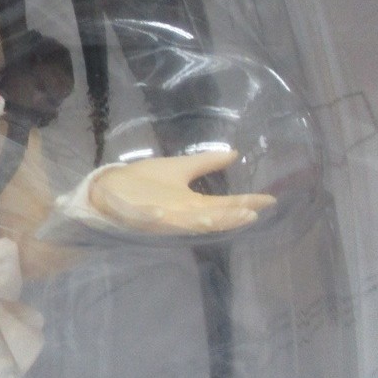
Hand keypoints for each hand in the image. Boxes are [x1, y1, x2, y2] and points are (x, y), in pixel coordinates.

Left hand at [71, 141, 275, 240]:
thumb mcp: (179, 170)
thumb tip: (234, 154)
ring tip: (217, 216)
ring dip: (200, 222)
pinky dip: (154, 217)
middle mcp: (180, 215)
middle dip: (229, 217)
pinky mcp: (136, 214)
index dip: (245, 203)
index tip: (269, 200)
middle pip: (209, 218)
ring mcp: (159, 217)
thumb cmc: (143, 183)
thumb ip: (206, 163)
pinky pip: (145, 218)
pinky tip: (163, 212)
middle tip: (250, 215)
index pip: (225, 204)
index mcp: (191, 205)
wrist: (108, 191)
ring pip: (183, 224)